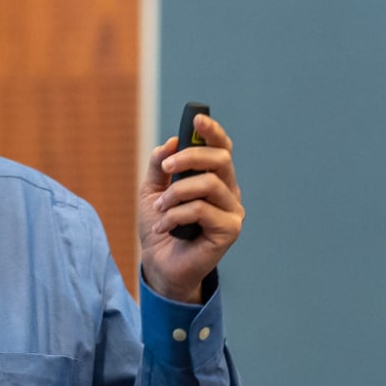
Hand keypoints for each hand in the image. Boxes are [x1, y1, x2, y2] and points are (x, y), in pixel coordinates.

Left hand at [137, 112, 243, 303]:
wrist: (160, 264)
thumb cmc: (161, 227)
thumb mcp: (152, 190)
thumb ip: (160, 165)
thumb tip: (171, 142)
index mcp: (215, 178)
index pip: (222, 148)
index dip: (212, 132)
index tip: (197, 120)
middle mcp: (229, 192)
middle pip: (220, 159)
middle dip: (190, 157)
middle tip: (166, 166)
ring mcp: (232, 211)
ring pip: (209, 184)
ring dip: (177, 193)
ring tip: (159, 208)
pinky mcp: (230, 230)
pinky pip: (202, 210)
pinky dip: (177, 215)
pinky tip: (165, 226)